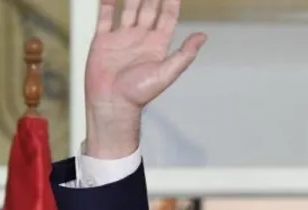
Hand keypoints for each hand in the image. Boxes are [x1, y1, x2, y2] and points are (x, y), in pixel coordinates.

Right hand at [84, 0, 205, 158]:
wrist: (112, 103)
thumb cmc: (139, 93)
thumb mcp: (167, 72)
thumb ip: (185, 53)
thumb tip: (203, 36)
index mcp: (157, 45)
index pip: (168, 17)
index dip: (171, 2)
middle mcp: (141, 38)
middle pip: (149, 8)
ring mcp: (122, 38)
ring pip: (129, 9)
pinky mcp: (103, 40)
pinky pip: (106, 16)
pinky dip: (108, 3)